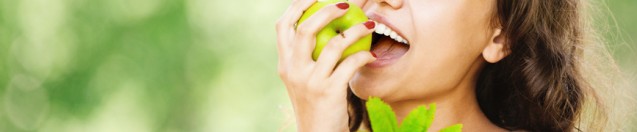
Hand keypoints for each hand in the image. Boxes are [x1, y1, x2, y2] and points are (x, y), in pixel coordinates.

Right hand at [275, 0, 375, 130]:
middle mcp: (293, 70)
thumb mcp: (301, 80)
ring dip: (356, 31)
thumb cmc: (314, 104)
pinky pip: (350, 65)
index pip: (283, 26)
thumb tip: (322, 28)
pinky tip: (372, 55)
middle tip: (346, 5)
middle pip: (306, 29)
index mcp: (284, 63)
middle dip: (327, 11)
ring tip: (370, 25)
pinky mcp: (328, 91)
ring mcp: (309, 81)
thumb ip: (304, 58)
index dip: (298, 7)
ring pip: (334, 44)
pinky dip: (364, 56)